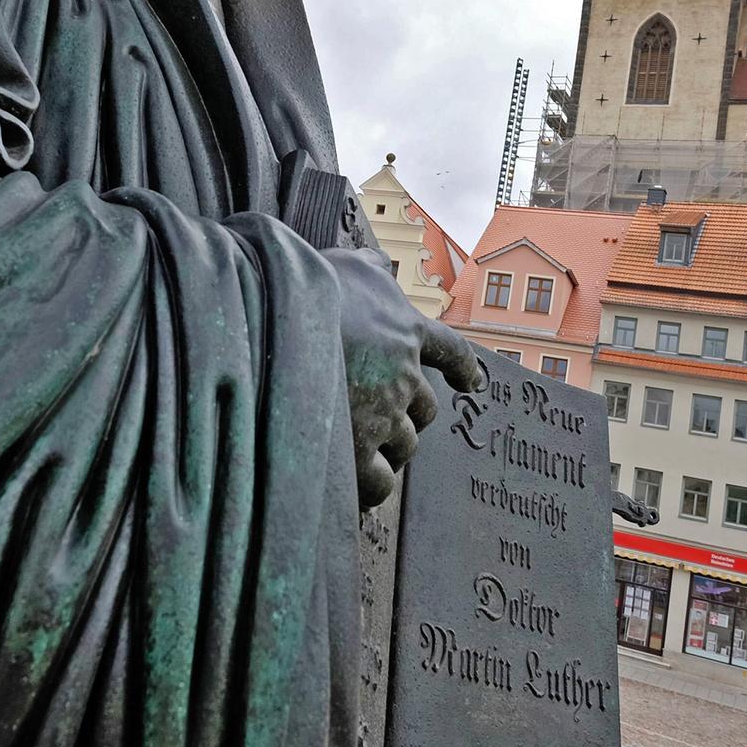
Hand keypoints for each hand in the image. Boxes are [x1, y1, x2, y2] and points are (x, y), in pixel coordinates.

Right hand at [322, 248, 480, 509]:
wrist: (273, 317)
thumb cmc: (308, 285)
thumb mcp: (347, 264)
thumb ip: (370, 268)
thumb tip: (380, 262)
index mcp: (407, 330)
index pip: (451, 351)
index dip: (463, 368)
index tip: (473, 383)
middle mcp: (403, 375)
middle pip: (425, 409)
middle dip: (406, 414)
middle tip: (375, 414)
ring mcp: (382, 413)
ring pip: (405, 445)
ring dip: (388, 447)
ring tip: (359, 446)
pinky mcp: (357, 446)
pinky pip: (379, 481)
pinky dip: (372, 484)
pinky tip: (356, 483)